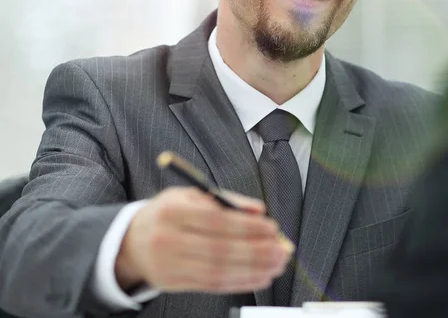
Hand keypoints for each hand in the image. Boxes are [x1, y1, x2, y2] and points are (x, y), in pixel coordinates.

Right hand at [115, 187, 291, 293]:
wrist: (131, 241)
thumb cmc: (168, 214)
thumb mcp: (191, 195)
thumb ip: (226, 200)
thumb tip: (258, 210)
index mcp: (173, 210)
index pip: (216, 220)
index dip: (247, 227)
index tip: (271, 227)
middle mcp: (168, 239)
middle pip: (219, 249)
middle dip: (257, 251)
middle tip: (281, 249)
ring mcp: (169, 264)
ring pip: (219, 271)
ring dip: (254, 269)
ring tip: (277, 264)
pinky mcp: (174, 284)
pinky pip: (213, 285)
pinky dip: (241, 282)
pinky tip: (260, 277)